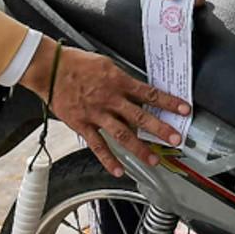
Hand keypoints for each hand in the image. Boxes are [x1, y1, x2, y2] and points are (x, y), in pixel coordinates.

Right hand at [22, 41, 187, 174]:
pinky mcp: (82, 124)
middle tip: (175, 139)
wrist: (50, 68)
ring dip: (139, 149)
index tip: (184, 109)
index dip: (168, 102)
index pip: (149, 93)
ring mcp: (96, 114)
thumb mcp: (105, 64)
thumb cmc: (76, 62)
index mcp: (118, 81)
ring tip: (153, 160)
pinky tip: (119, 170)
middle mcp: (110, 99)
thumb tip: (137, 90)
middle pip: (140, 116)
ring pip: (122, 134)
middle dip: (160, 129)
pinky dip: (108, 160)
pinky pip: (97, 145)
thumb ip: (121, 79)